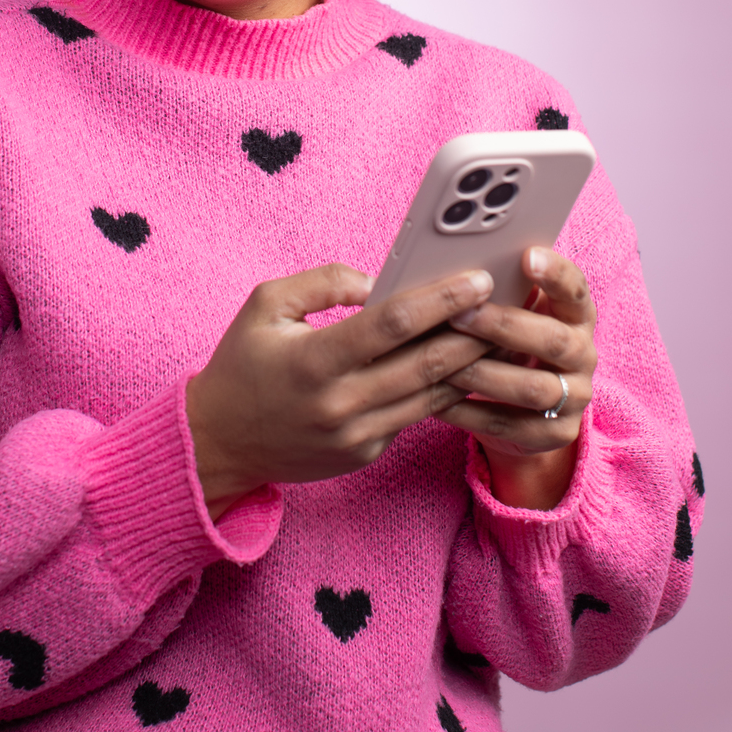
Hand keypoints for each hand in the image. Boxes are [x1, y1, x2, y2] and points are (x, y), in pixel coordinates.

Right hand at [185, 263, 493, 517]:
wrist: (219, 443)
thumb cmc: (241, 363)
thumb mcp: (266, 305)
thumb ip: (322, 282)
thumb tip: (377, 280)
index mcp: (314, 360)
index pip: (393, 324)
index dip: (442, 299)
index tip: (478, 279)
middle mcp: (341, 403)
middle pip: (427, 362)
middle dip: (475, 330)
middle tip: (511, 302)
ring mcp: (357, 435)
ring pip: (432, 395)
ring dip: (472, 363)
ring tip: (505, 332)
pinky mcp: (366, 452)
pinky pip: (416, 415)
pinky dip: (445, 390)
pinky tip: (468, 365)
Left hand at [439, 246, 596, 509]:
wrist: (526, 411)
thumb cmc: (510, 343)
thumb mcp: (514, 314)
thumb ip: (500, 292)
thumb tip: (455, 268)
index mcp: (577, 315)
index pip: (575, 289)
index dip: (555, 273)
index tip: (527, 255)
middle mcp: (584, 354)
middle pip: (552, 340)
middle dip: (502, 326)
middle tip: (458, 315)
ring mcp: (575, 397)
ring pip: (532, 387)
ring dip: (482, 374)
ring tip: (440, 362)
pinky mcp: (556, 434)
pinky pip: (510, 424)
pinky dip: (470, 412)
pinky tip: (438, 401)